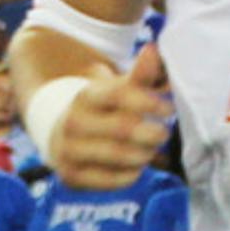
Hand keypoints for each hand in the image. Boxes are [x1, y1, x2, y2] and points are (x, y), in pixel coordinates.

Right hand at [52, 44, 169, 189]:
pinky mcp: (71, 177)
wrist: (61, 135)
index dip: (149, 102)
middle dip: (151, 132)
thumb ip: (139, 74)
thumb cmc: (102, 110)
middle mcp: (73, 123)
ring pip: (119, 156)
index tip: (169, 109)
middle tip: (163, 133)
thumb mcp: (116, 89)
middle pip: (122, 128)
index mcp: (86, 95)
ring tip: (152, 149)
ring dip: (144, 154)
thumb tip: (152, 50)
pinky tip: (136, 165)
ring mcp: (69, 151)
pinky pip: (112, 180)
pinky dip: (131, 174)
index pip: (119, 95)